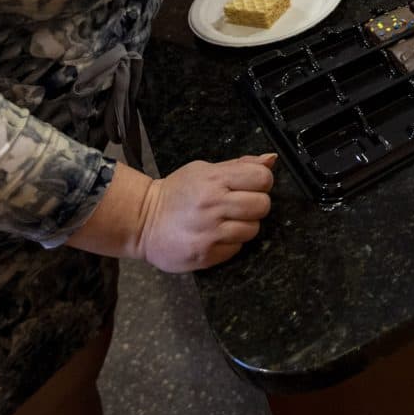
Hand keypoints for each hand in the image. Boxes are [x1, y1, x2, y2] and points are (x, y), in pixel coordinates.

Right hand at [134, 154, 276, 272]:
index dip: (261, 182)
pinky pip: (237, 248)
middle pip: (263, 205)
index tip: (251, 186)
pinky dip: (230, 243)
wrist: (142, 222)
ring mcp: (210, 232)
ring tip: (224, 222)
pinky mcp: (207, 254)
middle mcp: (214, 204)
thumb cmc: (176, 193)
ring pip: (253, 229)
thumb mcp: (203, 170)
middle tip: (238, 206)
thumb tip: (270, 160)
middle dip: (255, 205)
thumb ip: (239, 166)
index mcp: (214, 179)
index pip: (262, 178)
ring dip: (244, 226)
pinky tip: (214, 236)